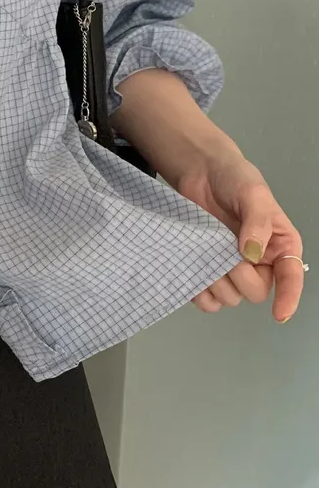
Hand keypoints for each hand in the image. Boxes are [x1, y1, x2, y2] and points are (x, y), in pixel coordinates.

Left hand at [174, 150, 304, 322]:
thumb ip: (258, 222)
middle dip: (241, 277)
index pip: (291, 278)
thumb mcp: (253, 193)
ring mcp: (232, 269)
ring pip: (230, 298)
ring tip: (207, 256)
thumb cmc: (234, 179)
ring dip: (218, 283)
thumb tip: (253, 253)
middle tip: (226, 254)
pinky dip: (200, 293)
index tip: (280, 315)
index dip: (289, 297)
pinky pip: (207, 299)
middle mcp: (259, 262)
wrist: (200, 172)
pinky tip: (195, 275)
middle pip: (256, 291)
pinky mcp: (208, 272)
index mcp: (281, 246)